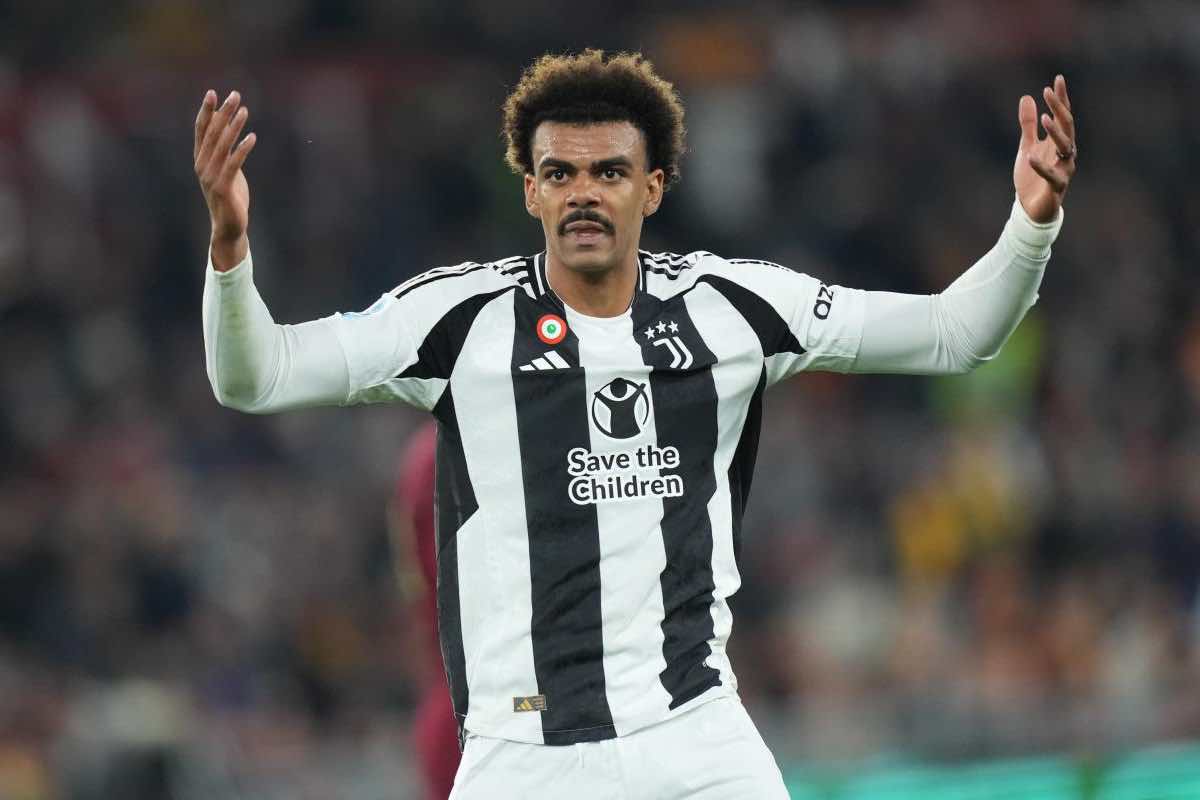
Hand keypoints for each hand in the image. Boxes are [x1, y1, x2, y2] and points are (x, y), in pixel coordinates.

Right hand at [194, 90, 256, 270]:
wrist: (229, 226)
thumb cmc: (230, 197)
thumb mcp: (226, 170)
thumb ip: (225, 153)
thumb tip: (231, 134)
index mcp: (201, 159)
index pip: (201, 130)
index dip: (206, 111)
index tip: (212, 93)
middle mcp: (202, 165)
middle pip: (212, 133)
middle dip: (223, 112)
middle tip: (234, 95)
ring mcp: (210, 176)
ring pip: (222, 145)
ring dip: (234, 126)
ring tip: (244, 110)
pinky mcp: (222, 187)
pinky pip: (233, 163)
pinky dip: (242, 149)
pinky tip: (252, 137)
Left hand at [1014, 74, 1075, 222]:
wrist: (1031, 209)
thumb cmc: (1032, 177)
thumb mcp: (1026, 146)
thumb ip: (1028, 125)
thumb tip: (1027, 97)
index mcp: (1059, 142)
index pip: (1063, 116)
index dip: (1060, 98)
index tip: (1057, 79)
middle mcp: (1065, 153)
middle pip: (1067, 126)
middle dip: (1059, 108)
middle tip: (1049, 91)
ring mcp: (1063, 169)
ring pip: (1066, 147)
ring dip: (1055, 132)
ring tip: (1044, 118)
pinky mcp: (1056, 187)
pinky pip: (1052, 176)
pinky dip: (1042, 167)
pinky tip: (1030, 156)